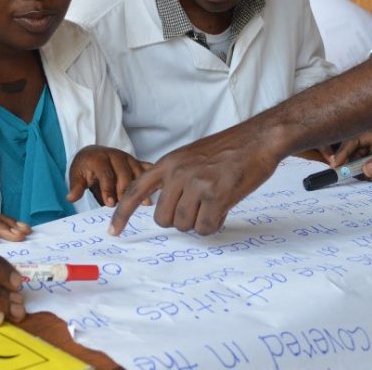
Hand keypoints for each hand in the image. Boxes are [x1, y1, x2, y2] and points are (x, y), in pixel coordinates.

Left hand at [67, 145, 152, 206]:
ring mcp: (128, 158)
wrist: (92, 153)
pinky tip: (159, 188)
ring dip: (142, 187)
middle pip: (124, 173)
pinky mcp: (136, 162)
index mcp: (99, 157)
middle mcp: (115, 155)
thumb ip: (76, 187)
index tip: (110, 204)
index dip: (108, 189)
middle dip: (125, 190)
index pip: (105, 174)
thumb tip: (71, 198)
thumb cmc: (85, 168)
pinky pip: (147, 168)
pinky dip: (153, 177)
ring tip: (146, 203)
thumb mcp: (76, 175)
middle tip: (127, 206)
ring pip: (138, 171)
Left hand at [109, 121, 283, 236]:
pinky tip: (224, 208)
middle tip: (198, 208)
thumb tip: (166, 209)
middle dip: (180, 220)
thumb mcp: (191, 156)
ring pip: (185, 225)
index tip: (113, 232)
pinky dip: (215, 224)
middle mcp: (178, 174)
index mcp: (169, 163)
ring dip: (200, 222)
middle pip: (164, 219)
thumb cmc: (228, 150)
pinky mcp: (216, 196)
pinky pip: (206, 227)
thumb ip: (175, 178)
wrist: (258, 139)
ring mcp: (197, 185)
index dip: (123, 214)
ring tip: (215, 202)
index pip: (136, 191)